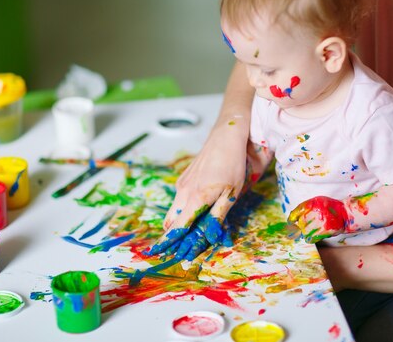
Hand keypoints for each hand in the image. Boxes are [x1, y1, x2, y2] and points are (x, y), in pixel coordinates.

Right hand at [151, 120, 247, 255]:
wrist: (225, 137)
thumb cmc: (232, 166)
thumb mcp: (231, 195)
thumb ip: (217, 217)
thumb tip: (210, 237)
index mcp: (195, 199)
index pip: (177, 227)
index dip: (169, 243)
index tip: (159, 254)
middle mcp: (183, 192)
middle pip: (171, 221)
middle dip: (172, 235)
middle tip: (179, 247)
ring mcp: (182, 184)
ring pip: (175, 210)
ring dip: (180, 222)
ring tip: (191, 232)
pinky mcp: (184, 178)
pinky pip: (180, 199)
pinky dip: (184, 209)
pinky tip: (197, 209)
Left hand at [288, 196, 349, 242]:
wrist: (346, 214)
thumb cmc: (330, 207)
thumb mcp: (318, 201)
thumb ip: (306, 207)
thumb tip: (292, 218)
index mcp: (313, 203)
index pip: (297, 211)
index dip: (292, 218)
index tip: (291, 221)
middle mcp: (317, 212)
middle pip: (300, 222)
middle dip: (300, 226)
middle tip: (302, 226)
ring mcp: (321, 222)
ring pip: (305, 231)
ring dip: (305, 232)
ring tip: (309, 230)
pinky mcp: (325, 231)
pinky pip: (311, 238)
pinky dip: (309, 238)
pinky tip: (310, 236)